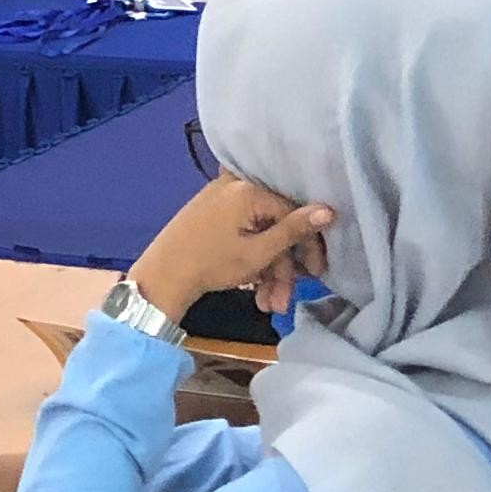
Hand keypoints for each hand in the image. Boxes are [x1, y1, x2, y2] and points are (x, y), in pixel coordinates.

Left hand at [130, 173, 335, 317]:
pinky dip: (249, 260)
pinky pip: (241, 233)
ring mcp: (218, 199)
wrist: (161, 277)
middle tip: (283, 300)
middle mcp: (234, 186)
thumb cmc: (211, 263)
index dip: (308, 246)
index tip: (316, 274)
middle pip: (273, 228)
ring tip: (267, 304)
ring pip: (257, 235)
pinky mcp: (209, 214)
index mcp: (248, 190)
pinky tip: (253, 288)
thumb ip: (294, 231)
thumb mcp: (259, 252)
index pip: (293, 213)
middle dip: (281, 269)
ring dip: (266, 272)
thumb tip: (329, 209)